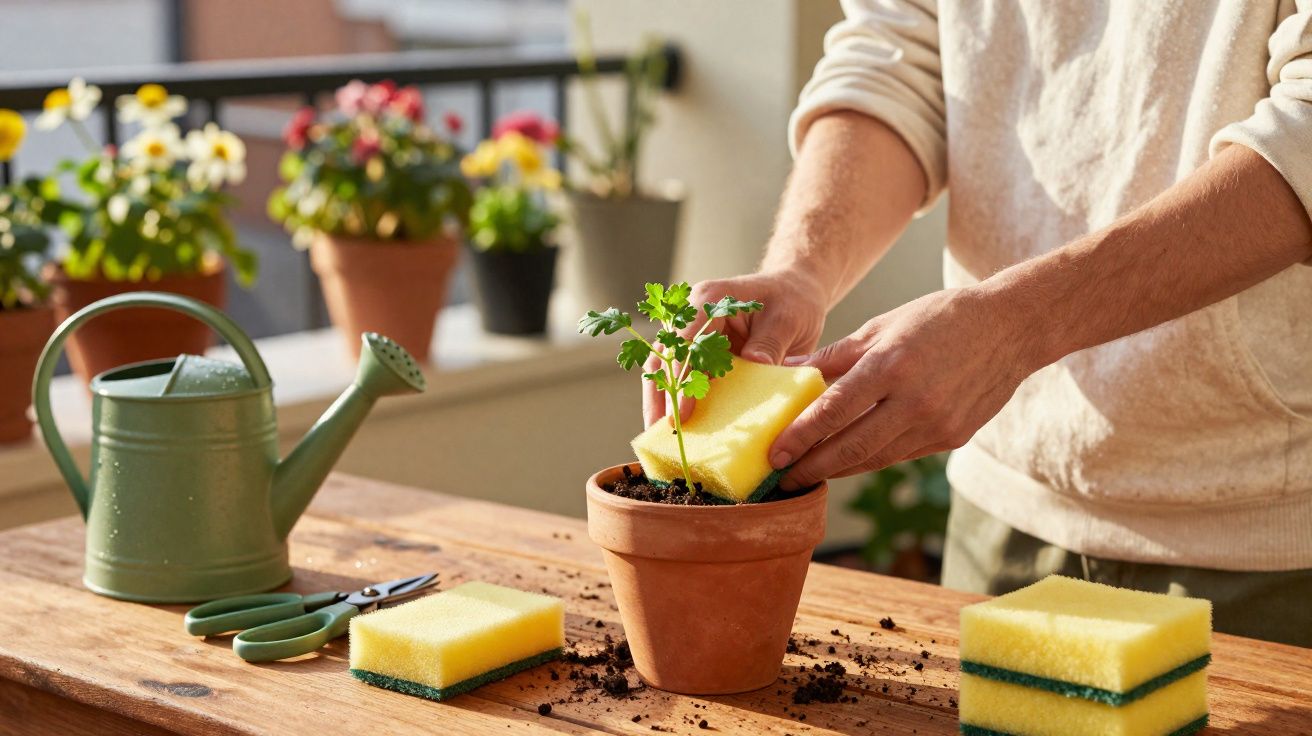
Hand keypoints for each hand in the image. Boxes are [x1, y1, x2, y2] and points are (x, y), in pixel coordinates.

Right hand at [642, 270, 829, 426]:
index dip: (681, 377)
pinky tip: (676, 427)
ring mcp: (691, 333)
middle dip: (661, 395)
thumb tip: (756, 367)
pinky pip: (679, 377)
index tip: (683, 412)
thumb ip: (770, 343)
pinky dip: (676, 400)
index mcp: (709, 299)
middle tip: (663, 432)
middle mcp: (691, 315)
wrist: (795, 292)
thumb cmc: (793, 301)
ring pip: (662, 368)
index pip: (686, 341)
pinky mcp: (698, 352)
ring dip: (661, 400)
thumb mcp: (788, 319)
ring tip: (659, 436)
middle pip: (664, 356)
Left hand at [770, 286, 1047, 490]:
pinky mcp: (952, 438)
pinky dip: (869, 460)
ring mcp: (937, 424)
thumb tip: (787, 373)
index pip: (834, 410)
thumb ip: (834, 356)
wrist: (1010, 328)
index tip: (773, 454)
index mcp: (892, 365)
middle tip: (782, 479)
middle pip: (851, 446)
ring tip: (807, 474)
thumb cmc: (938, 319)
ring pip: (875, 458)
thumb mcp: (882, 326)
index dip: (800, 436)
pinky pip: (899, 455)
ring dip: (838, 470)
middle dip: (812, 467)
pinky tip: (846, 463)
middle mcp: (915, 400)